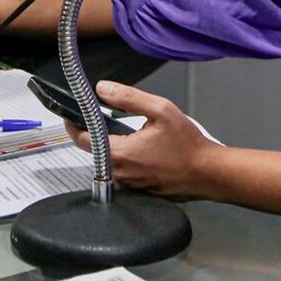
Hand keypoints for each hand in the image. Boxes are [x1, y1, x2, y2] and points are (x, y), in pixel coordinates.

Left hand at [69, 81, 218, 200]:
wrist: (207, 173)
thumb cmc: (186, 143)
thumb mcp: (161, 110)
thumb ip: (128, 98)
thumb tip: (101, 88)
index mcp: (119, 154)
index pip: (82, 139)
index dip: (74, 124)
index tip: (72, 112)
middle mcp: (118, 174)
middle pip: (94, 150)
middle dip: (98, 133)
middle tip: (109, 117)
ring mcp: (128, 186)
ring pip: (109, 162)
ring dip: (113, 147)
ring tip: (132, 134)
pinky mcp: (137, 192)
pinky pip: (122, 173)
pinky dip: (126, 160)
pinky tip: (144, 151)